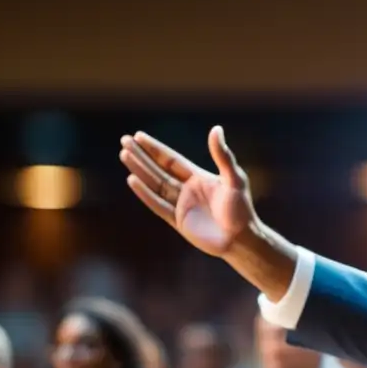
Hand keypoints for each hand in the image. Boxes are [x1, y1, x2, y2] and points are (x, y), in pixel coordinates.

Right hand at [119, 125, 253, 256]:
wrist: (241, 239)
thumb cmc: (242, 208)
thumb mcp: (234, 178)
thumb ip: (223, 156)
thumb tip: (216, 129)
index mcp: (199, 177)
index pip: (172, 159)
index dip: (155, 148)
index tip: (138, 135)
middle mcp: (187, 189)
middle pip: (159, 169)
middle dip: (142, 155)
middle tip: (124, 140)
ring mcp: (181, 205)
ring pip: (155, 184)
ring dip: (140, 170)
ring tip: (124, 155)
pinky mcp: (177, 221)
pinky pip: (157, 205)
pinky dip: (145, 193)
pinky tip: (132, 180)